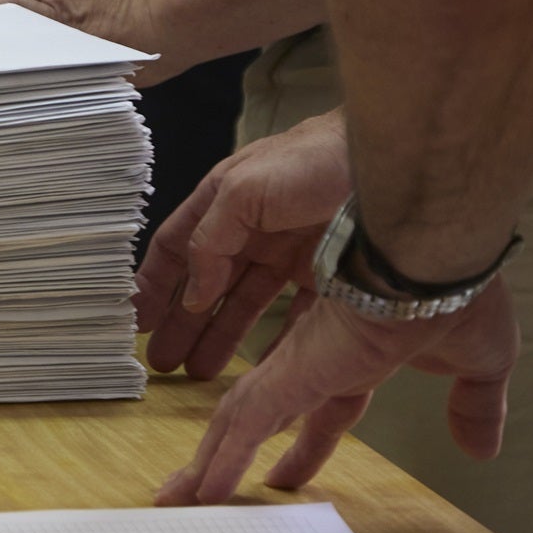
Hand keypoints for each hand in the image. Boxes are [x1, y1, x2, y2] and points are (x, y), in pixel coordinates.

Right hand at [134, 111, 349, 378]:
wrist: (396, 159)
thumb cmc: (313, 161)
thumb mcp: (241, 191)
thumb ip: (209, 240)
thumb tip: (194, 295)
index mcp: (223, 203)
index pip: (177, 248)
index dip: (154, 284)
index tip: (136, 321)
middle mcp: (253, 229)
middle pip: (208, 283)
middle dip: (183, 322)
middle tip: (163, 362)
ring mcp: (292, 252)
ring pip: (247, 302)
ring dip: (222, 336)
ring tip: (201, 372)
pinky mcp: (330, 274)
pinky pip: (297, 316)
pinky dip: (279, 343)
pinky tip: (266, 369)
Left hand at [156, 275, 518, 504]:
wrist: (436, 259)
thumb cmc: (457, 293)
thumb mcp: (478, 361)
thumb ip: (473, 403)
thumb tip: (479, 447)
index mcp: (358, 354)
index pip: (323, 407)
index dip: (305, 443)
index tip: (284, 474)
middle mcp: (319, 356)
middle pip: (266, 409)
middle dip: (235, 448)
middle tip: (205, 484)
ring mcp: (300, 362)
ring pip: (242, 414)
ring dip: (211, 457)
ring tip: (179, 496)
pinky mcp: (289, 369)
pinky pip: (248, 418)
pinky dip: (225, 455)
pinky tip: (203, 489)